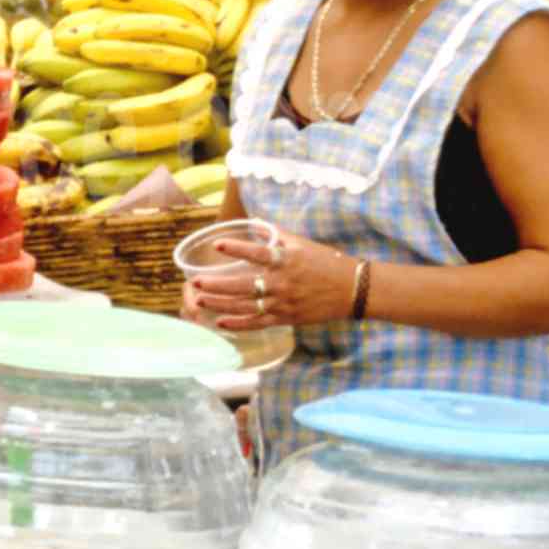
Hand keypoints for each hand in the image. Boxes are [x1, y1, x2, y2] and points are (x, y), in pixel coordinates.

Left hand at [183, 229, 357, 333]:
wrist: (352, 290)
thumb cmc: (326, 262)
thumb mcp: (302, 244)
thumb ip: (277, 235)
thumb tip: (255, 224)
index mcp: (286, 260)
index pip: (258, 253)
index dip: (237, 248)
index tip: (217, 244)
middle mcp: (282, 282)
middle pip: (243, 285)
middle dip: (217, 285)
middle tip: (195, 283)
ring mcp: (283, 303)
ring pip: (246, 306)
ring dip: (220, 304)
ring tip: (199, 301)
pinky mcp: (287, 319)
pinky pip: (258, 323)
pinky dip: (238, 324)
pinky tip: (220, 322)